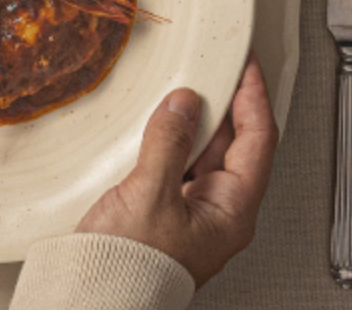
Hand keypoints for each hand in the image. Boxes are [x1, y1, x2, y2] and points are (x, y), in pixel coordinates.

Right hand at [78, 54, 278, 286]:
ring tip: (183, 90)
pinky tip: (158, 126)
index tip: (247, 65)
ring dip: (195, 122)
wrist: (92, 301)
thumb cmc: (128, 270)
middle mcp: (218, 213)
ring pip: (205, 154)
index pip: (259, 139)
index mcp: (232, 212)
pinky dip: (173, 141)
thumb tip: (183, 103)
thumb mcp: (150, 195)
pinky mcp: (165, 213)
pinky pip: (179, 167)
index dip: (253, 96)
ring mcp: (192, 214)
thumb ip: (169, 142)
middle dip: (224, 104)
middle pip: (234, 144)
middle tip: (213, 69)